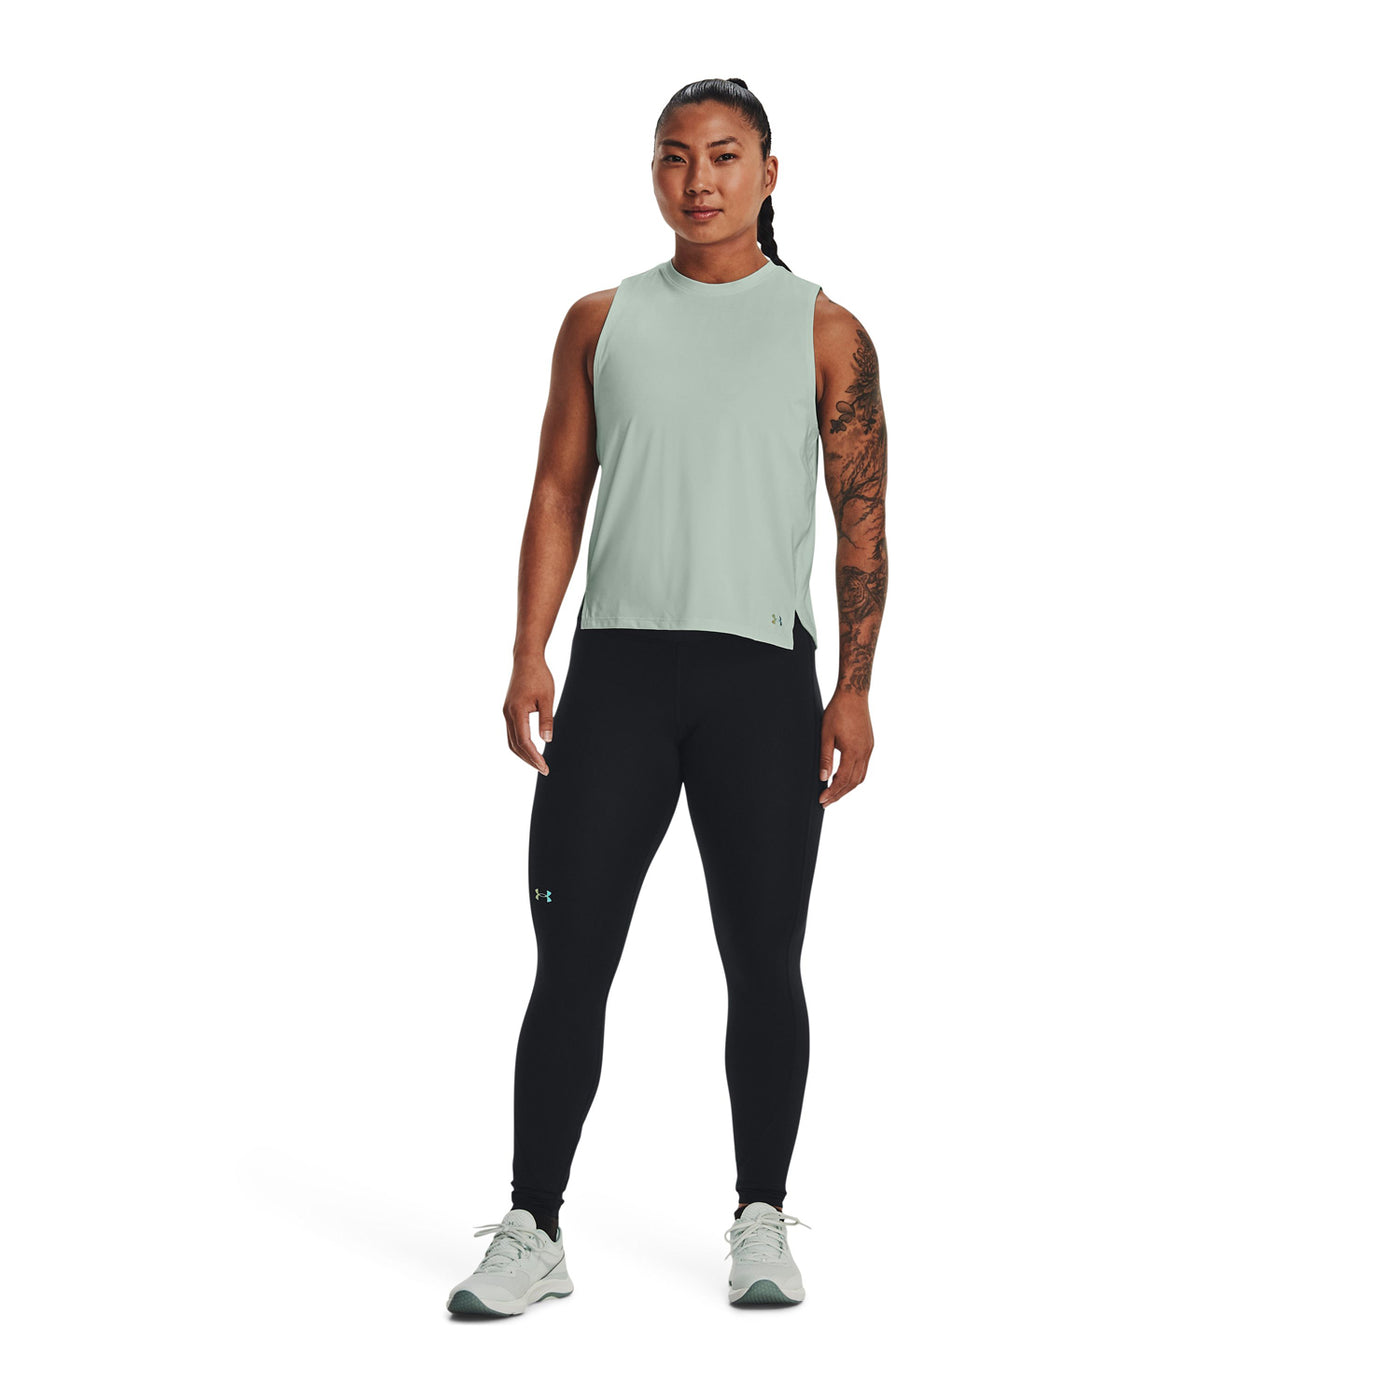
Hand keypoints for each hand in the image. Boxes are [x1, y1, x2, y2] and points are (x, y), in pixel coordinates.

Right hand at [504, 656, 554, 773]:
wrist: (526, 659)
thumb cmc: (539, 676)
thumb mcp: (547, 698)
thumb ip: (546, 719)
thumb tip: (547, 740)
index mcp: (517, 711)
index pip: (524, 742)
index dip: (534, 757)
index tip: (545, 767)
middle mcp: (508, 714)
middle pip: (515, 745)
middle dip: (529, 760)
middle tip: (543, 769)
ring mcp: (506, 712)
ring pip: (511, 740)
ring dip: (523, 754)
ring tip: (537, 763)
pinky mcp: (508, 710)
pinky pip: (512, 732)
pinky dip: (520, 744)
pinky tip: (531, 748)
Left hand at [818, 692, 872, 806]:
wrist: (854, 695)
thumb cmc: (837, 712)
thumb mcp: (826, 735)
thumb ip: (825, 758)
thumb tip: (823, 778)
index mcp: (853, 751)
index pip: (843, 780)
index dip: (832, 792)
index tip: (822, 800)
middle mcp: (864, 752)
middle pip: (853, 782)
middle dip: (839, 794)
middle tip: (826, 802)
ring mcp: (869, 749)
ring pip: (860, 776)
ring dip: (847, 787)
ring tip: (834, 793)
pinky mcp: (869, 744)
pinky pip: (864, 767)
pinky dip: (854, 777)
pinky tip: (844, 777)